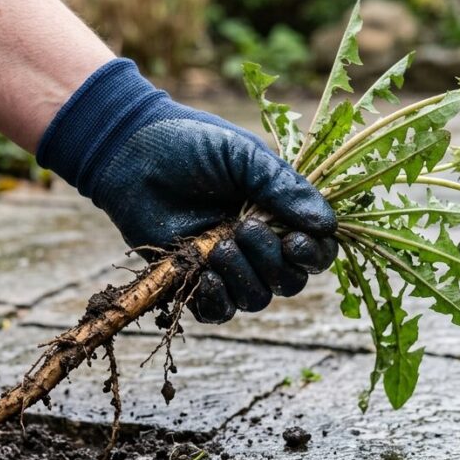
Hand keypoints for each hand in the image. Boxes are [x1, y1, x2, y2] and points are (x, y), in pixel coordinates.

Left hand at [36, 59, 338, 323]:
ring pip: (255, 299)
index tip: (295, 242)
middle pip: (290, 282)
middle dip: (272, 262)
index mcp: (280, 215)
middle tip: (244, 227)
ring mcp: (226, 266)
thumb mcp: (244, 158)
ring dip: (244, 278)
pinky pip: (218, 312)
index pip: (316, 251)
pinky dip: (218, 300)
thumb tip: (327, 225)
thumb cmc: (192, 147)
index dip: (313, 256)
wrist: (132, 154)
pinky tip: (207, 276)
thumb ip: (284, 189)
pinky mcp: (193, 281)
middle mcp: (259, 246)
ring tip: (219, 246)